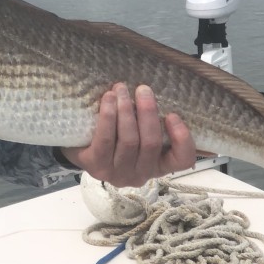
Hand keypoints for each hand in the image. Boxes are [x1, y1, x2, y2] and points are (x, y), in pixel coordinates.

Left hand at [60, 83, 195, 187]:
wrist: (80, 146)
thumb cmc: (116, 134)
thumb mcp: (138, 131)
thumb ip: (148, 121)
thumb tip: (152, 94)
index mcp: (158, 165)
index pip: (182, 160)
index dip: (182, 138)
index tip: (172, 114)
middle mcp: (141, 174)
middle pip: (151, 143)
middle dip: (148, 112)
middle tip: (143, 89)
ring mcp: (117, 174)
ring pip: (128, 140)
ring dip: (126, 110)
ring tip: (121, 89)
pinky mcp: (96, 166)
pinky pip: (105, 140)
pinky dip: (108, 116)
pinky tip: (108, 99)